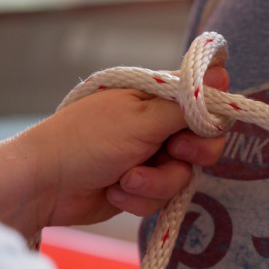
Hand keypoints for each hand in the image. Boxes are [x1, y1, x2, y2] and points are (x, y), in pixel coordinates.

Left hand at [0, 66, 228, 238]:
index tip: (203, 126)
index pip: (203, 99)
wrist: (46, 185)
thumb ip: (185, 103)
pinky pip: (161, 196)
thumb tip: (222, 69)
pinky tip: (114, 191)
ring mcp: (149, 157)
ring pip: (182, 175)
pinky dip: (140, 198)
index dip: (211, 115)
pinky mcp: (140, 186)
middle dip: (190, 154)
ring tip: (125, 179)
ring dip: (155, 183)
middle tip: (173, 152)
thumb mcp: (142, 119)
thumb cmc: (87, 140)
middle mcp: (156, 125)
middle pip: (203, 142)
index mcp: (155, 98)